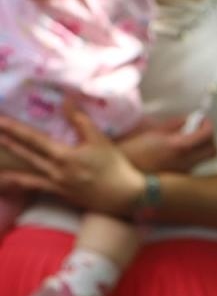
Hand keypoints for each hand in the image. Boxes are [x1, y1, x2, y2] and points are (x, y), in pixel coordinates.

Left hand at [0, 102, 143, 214]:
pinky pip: (36, 188)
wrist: (126, 196)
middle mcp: (55, 171)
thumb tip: (66, 100)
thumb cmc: (114, 166)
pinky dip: (21, 184)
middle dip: (8, 143)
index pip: (33, 139)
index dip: (14, 129)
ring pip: (27, 174)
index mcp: (63, 155)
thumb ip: (80, 120)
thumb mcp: (99, 140)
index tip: (0, 121)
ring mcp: (56, 185)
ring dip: (9, 168)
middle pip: (25, 155)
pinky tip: (10, 182)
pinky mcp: (61, 195)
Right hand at [120, 116, 216, 172]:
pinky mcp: (179, 180)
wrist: (121, 177)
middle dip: (209, 139)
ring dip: (200, 149)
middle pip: (213, 151)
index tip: (202, 120)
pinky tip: (176, 154)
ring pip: (203, 160)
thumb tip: (189, 119)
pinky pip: (193, 166)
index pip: (207, 134)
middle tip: (198, 130)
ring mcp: (184, 172)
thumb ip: (174, 125)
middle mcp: (185, 161)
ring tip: (186, 141)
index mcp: (178, 147)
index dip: (207, 125)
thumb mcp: (152, 132)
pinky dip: (191, 157)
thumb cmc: (132, 151)